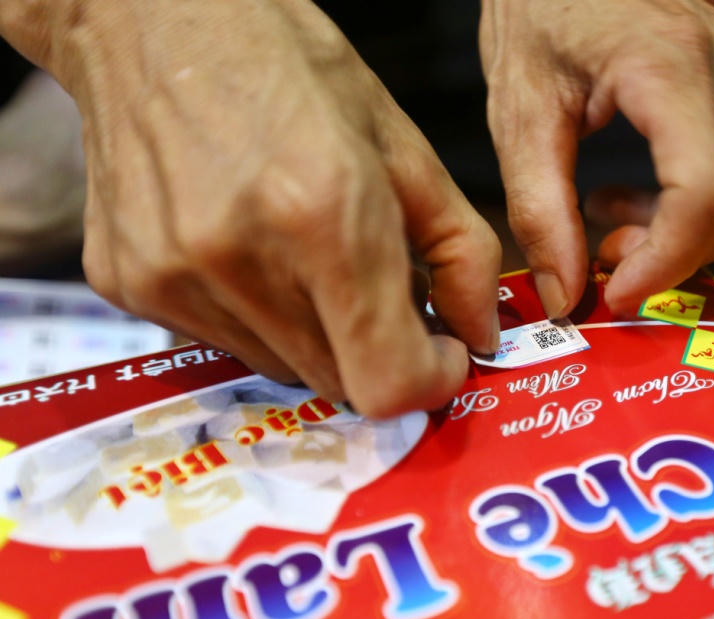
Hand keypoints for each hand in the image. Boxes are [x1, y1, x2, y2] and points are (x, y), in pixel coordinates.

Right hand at [6, 0, 501, 416]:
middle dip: (378, 355)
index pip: (386, 382)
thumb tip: (481, 334)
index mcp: (326, 215)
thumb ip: (460, 250)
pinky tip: (254, 253)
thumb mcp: (403, 146)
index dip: (428, 382)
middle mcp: (240, 260)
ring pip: (282, 368)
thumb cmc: (290, 67)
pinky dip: (258, 318)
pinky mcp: (127, 285)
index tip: (439, 352)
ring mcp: (173, 279)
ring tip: (313, 261)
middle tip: (382, 295)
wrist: (149, 22)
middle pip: (339, 384)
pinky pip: (223, 342)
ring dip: (318, 337)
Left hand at [480, 0, 713, 316]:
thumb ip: (540, 212)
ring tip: (605, 218)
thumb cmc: (535, 13)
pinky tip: (627, 194)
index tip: (616, 292)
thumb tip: (565, 296)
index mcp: (669, 64)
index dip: (669, 260)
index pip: (708, 192)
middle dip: (675, 256)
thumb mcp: (520, 115)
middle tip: (603, 256)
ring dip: (680, 237)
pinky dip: (687, 209)